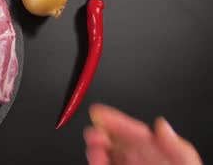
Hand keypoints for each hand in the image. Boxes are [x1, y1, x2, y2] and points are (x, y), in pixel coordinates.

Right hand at [84, 104, 201, 164]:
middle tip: (93, 128)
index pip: (137, 132)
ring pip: (108, 154)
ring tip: (93, 144)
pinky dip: (95, 161)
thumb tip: (162, 125)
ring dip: (96, 146)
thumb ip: (179, 149)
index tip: (99, 110)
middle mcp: (145, 162)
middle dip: (102, 131)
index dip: (118, 119)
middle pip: (119, 142)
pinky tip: (94, 157)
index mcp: (162, 155)